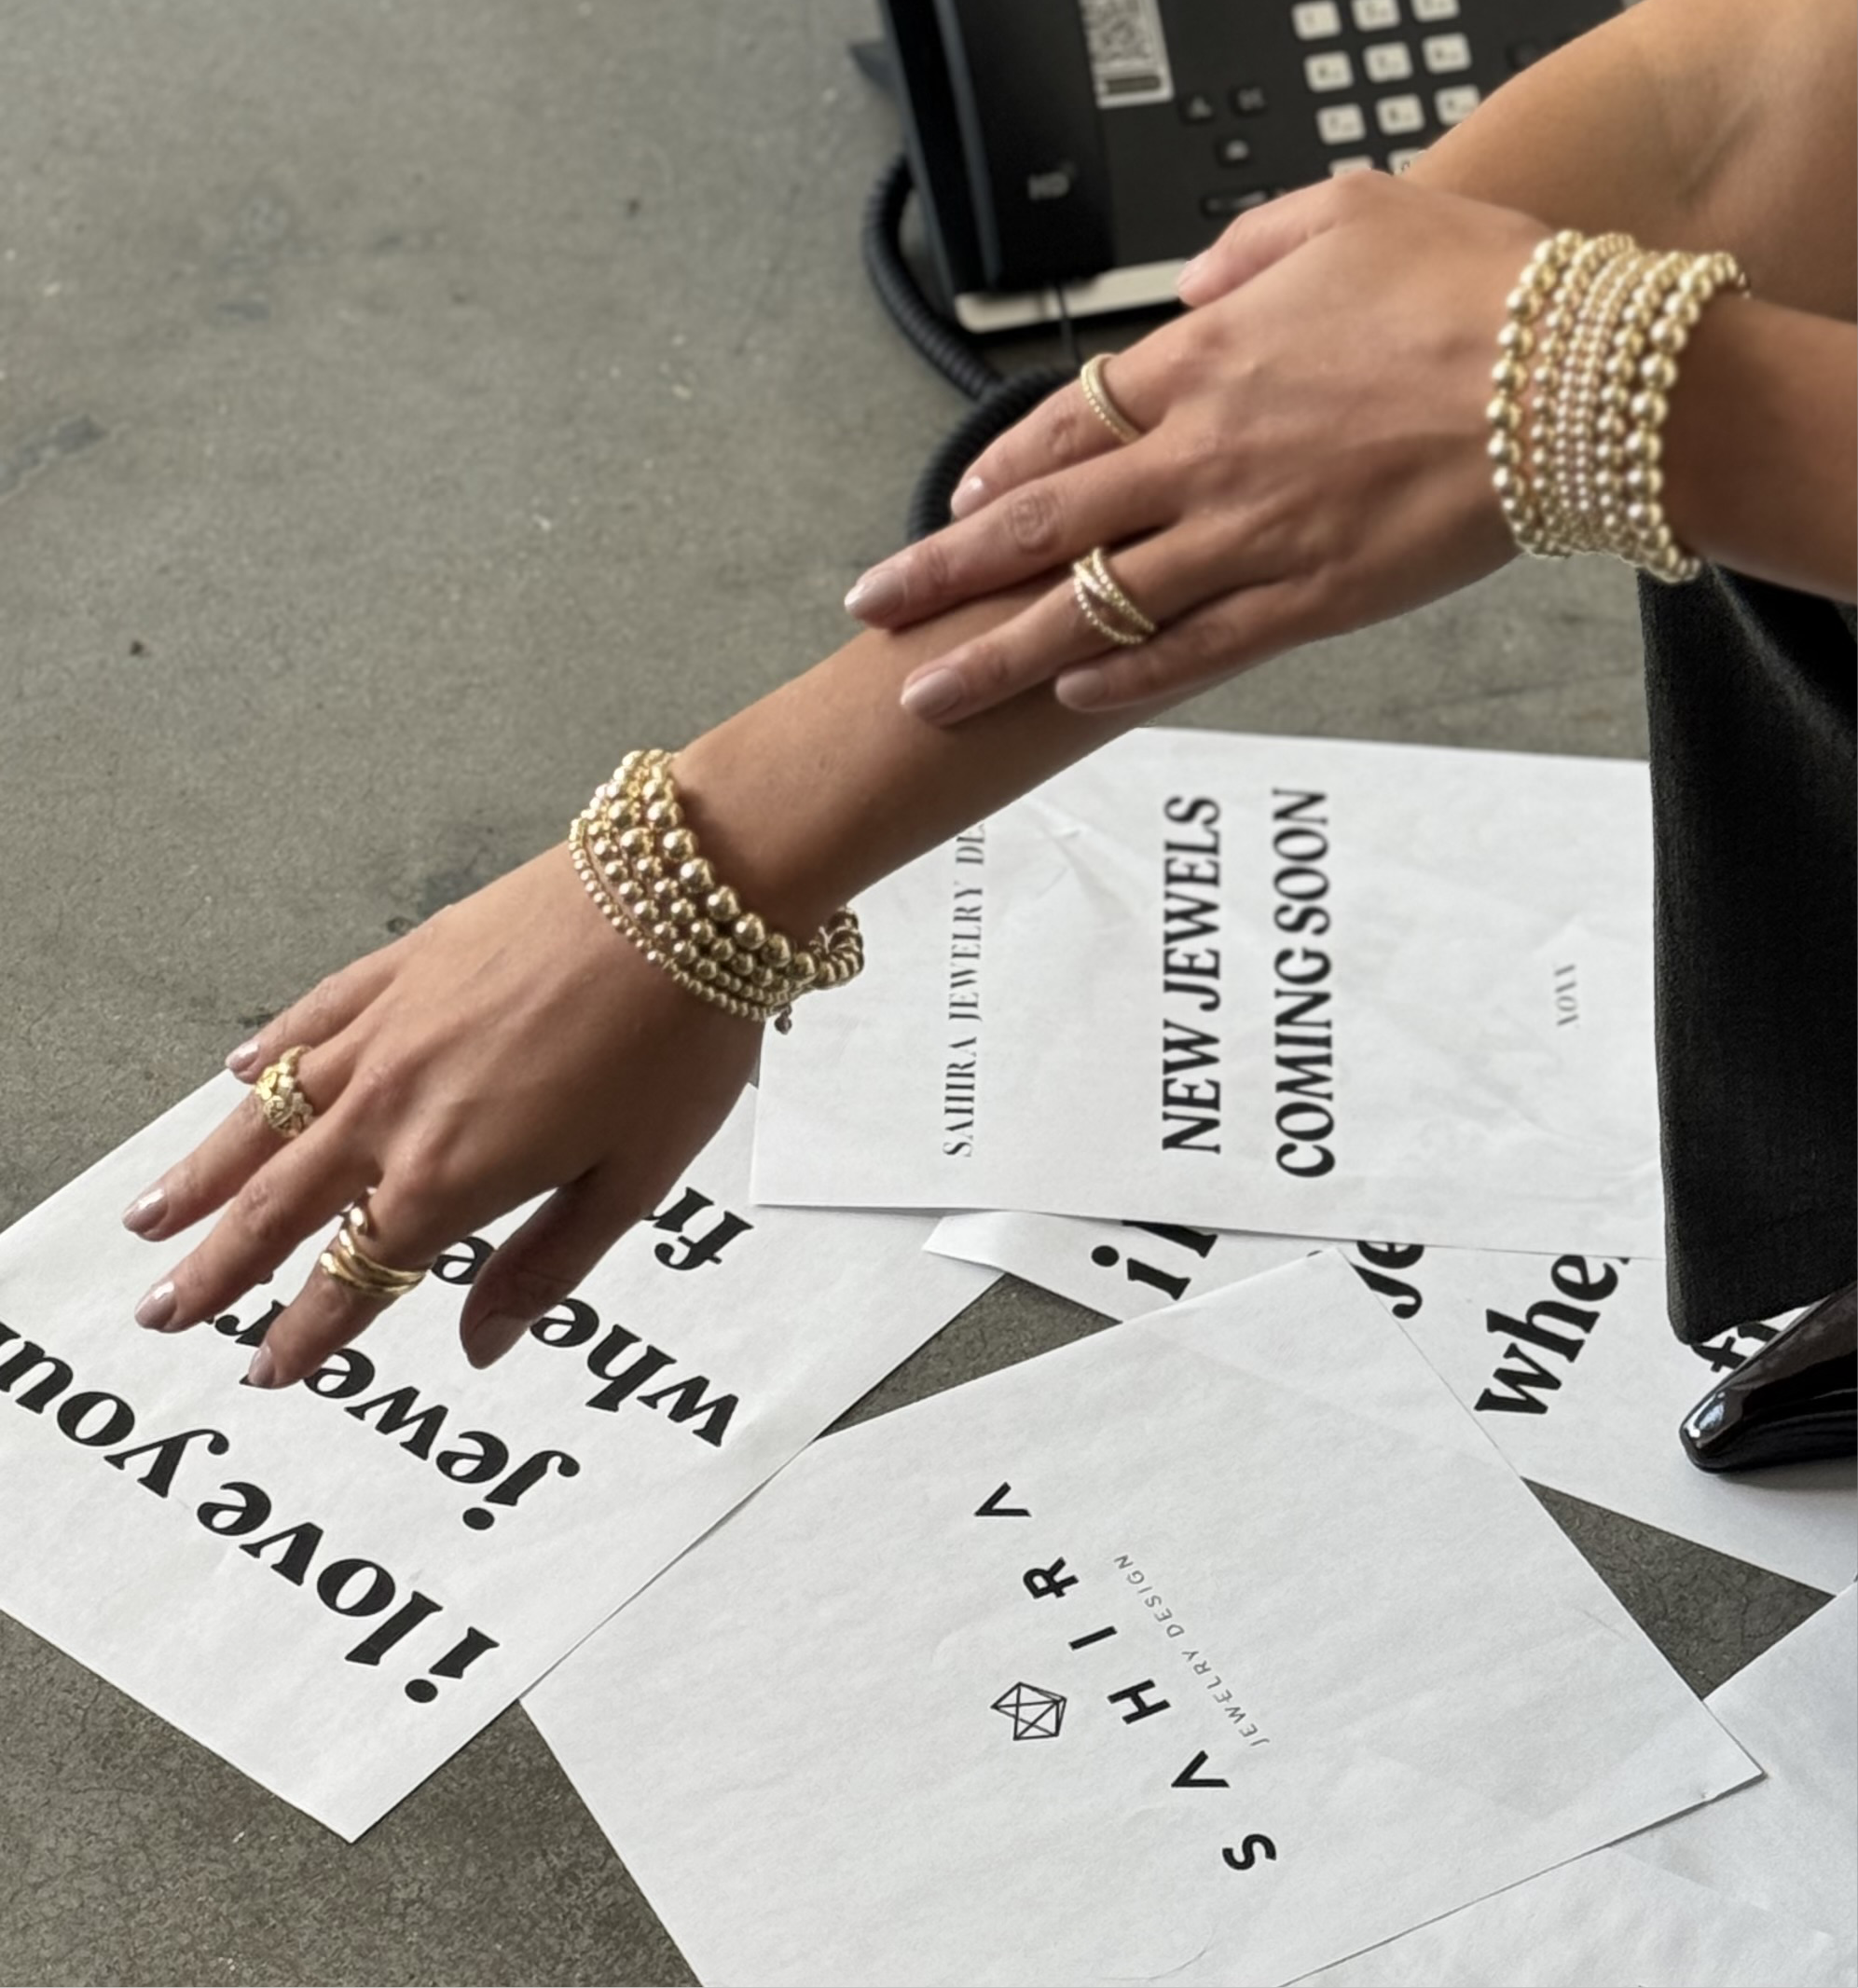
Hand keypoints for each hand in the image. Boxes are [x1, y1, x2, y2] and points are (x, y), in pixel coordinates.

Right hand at [121, 849, 760, 1385]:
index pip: (356, 1275)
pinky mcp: (404, 962)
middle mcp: (396, 1107)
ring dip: (204, 1171)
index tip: (265, 1370)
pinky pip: (312, 1016)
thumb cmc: (677, 1043)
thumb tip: (480, 1345)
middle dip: (217, 1268)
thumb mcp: (631, 1181)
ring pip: (269, 1114)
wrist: (686, 898)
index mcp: (452, 1176)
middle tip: (160, 1312)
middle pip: (282, 1205)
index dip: (305, 1333)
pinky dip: (265, 1052)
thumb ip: (544, 1266)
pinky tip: (236, 1072)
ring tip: (149, 1216)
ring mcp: (388, 1028)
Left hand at [844, 174, 1541, 719]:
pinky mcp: (1308, 603)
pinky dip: (1125, 680)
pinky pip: (1192, 653)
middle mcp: (1206, 457)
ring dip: (998, 655)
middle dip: (942, 574)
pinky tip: (1069, 700)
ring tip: (925, 695)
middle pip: (1041, 527)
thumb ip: (1244, 251)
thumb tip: (1188, 293)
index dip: (993, 474)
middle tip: (871, 608)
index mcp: (1207, 362)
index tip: (947, 508)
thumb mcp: (1346, 211)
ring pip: (1092, 609)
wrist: (1580, 381)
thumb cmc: (1477, 286)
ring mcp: (1250, 537)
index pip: (1062, 427)